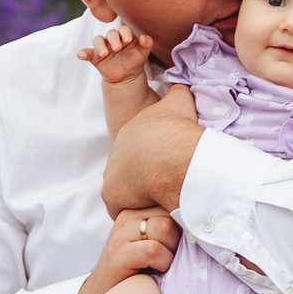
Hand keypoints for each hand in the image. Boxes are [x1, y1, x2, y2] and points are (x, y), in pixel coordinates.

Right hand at [74, 207, 181, 293]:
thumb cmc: (144, 270)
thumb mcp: (160, 241)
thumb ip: (174, 225)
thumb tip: (210, 215)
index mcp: (139, 208)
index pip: (172, 198)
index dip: (188, 218)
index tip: (191, 237)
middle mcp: (128, 215)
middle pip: (171, 211)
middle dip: (180, 236)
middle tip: (173, 255)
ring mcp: (120, 233)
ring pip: (164, 227)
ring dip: (172, 250)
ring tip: (164, 263)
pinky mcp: (117, 254)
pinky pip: (153, 250)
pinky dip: (163, 263)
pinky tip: (157, 271)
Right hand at [76, 24, 151, 85]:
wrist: (127, 77)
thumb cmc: (135, 61)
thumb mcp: (143, 54)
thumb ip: (147, 44)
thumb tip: (144, 37)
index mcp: (125, 35)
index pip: (124, 29)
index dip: (125, 32)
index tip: (128, 40)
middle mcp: (113, 39)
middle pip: (110, 33)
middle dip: (113, 39)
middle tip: (117, 48)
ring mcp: (103, 47)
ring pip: (98, 40)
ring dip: (99, 45)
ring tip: (104, 54)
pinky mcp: (94, 56)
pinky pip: (86, 52)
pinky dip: (82, 52)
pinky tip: (81, 55)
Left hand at [101, 91, 202, 213]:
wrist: (169, 156)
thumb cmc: (176, 130)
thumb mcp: (179, 102)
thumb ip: (178, 90)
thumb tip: (181, 82)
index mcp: (131, 130)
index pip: (136, 144)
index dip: (150, 153)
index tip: (165, 160)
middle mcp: (117, 149)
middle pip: (126, 164)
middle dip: (141, 172)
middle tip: (163, 181)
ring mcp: (111, 172)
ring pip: (123, 185)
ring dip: (137, 193)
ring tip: (158, 199)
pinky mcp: (112, 194)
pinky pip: (119, 206)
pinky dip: (133, 209)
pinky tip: (149, 212)